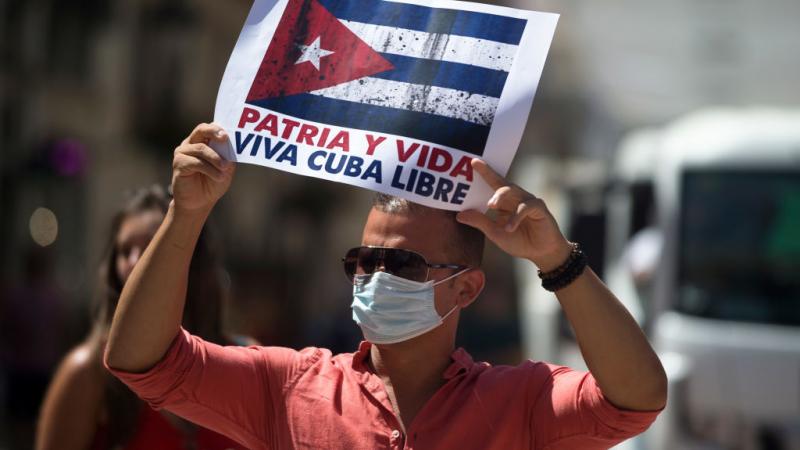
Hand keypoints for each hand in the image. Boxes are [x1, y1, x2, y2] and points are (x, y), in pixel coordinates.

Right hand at [171, 123, 234, 213]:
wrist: (200, 202)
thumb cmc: (213, 183)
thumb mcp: (225, 168)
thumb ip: (228, 156)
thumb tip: (233, 145)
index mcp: (202, 141)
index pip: (209, 128)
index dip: (219, 128)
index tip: (229, 134)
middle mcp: (190, 144)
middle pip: (201, 130)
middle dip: (214, 132)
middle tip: (224, 138)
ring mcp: (183, 153)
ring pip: (201, 148)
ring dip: (216, 159)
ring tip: (225, 169)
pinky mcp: (179, 164)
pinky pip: (196, 162)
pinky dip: (210, 169)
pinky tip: (219, 176)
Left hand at [456, 159, 571, 270]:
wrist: (541, 253)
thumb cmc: (519, 241)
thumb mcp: (495, 233)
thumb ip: (480, 222)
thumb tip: (459, 215)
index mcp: (505, 202)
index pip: (492, 184)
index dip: (484, 172)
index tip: (473, 161)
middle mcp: (516, 198)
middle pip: (502, 183)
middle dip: (489, 174)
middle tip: (476, 166)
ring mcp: (528, 201)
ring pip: (513, 191)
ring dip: (500, 196)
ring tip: (490, 205)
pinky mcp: (539, 208)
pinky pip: (526, 207)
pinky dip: (516, 217)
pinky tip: (509, 227)